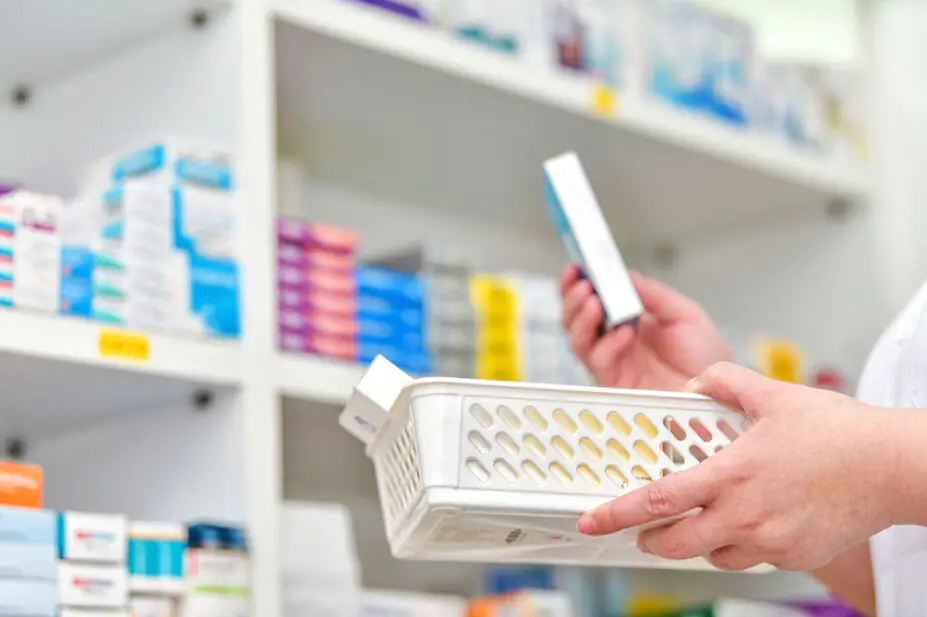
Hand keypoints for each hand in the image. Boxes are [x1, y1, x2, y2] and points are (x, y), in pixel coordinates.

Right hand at [560, 265, 729, 390]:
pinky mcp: (615, 384)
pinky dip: (607, 344)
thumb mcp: (684, 314)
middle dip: (572, 299)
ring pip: (578, 340)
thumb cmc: (706, 357)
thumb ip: (653, 295)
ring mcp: (613, 362)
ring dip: (581, 319)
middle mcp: (614, 340)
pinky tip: (623, 333)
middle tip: (583, 284)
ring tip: (594, 302)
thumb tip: (624, 275)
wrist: (721, 392)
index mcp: (628, 320)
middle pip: (575, 319)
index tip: (576, 266)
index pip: (593, 299)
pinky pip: (599, 361)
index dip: (579, 283)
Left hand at [576, 362, 897, 571]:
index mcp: (730, 474)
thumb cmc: (838, 431)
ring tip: (696, 522)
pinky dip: (736, 545)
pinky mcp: (792, 557)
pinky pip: (749, 558)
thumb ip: (724, 382)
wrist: (892, 467)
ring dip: (694, 542)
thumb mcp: (772, 393)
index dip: (618, 514)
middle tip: (639, 531)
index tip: (592, 521)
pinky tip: (745, 523)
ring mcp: (769, 541)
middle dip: (648, 540)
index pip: (658, 500)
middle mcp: (744, 514)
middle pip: (674, 543)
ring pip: (711, 554)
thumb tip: (698, 381)